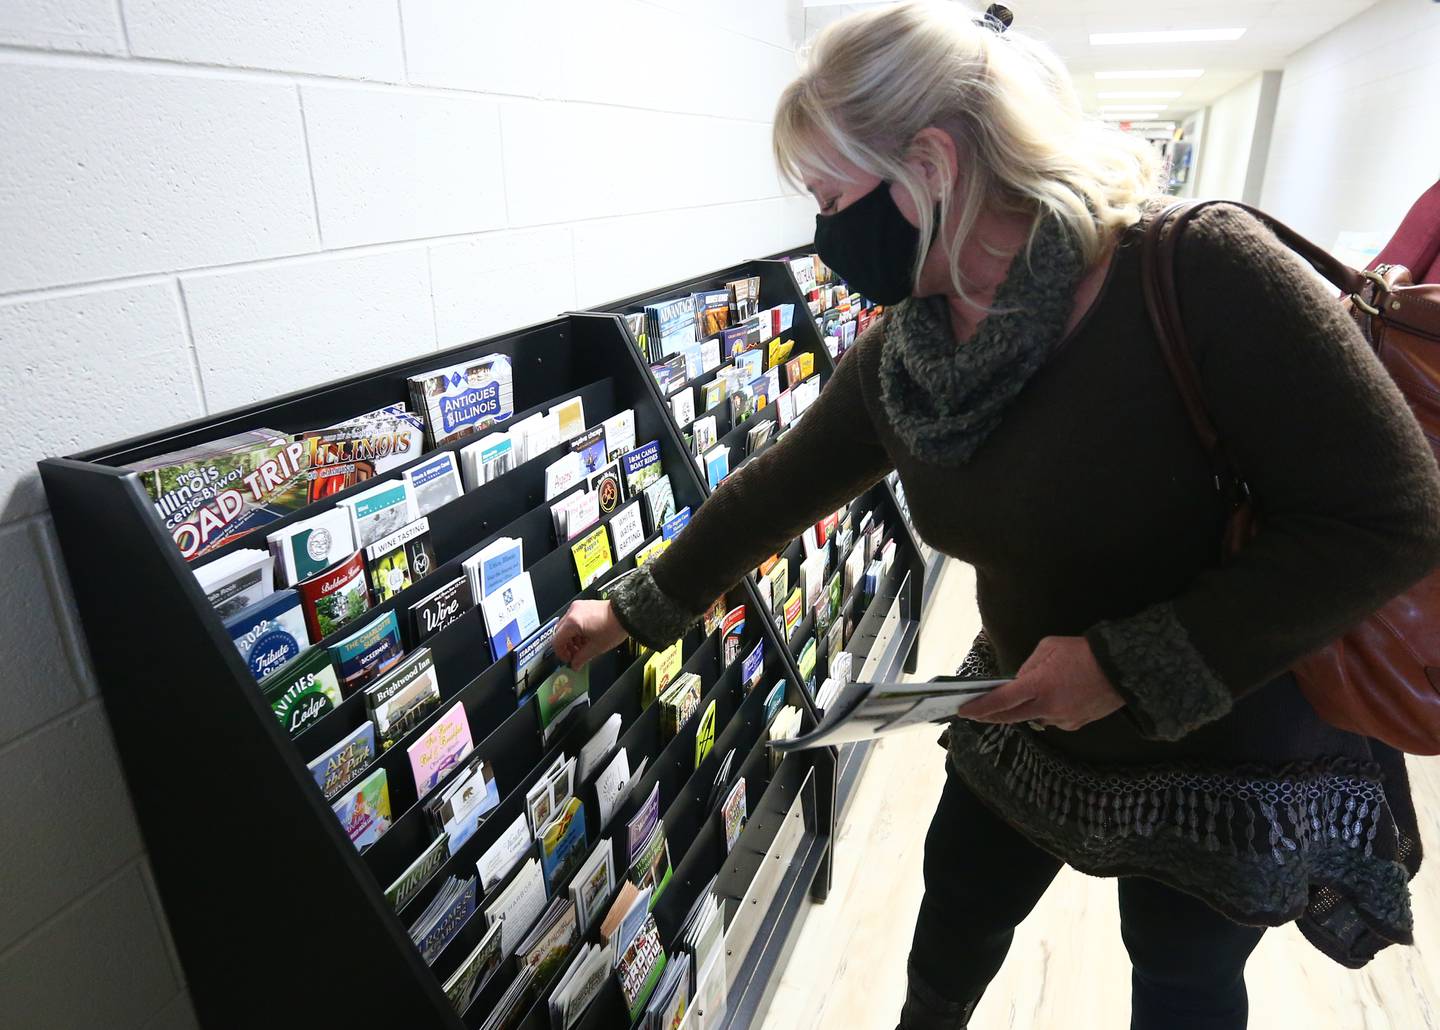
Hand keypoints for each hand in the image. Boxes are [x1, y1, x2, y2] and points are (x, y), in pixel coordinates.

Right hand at [553, 599, 629, 669]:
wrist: (627, 614)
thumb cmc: (614, 627)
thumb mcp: (596, 648)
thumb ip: (581, 658)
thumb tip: (575, 664)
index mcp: (573, 622)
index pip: (557, 640)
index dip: (561, 653)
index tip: (568, 659)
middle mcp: (573, 612)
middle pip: (560, 633)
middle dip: (567, 646)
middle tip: (575, 655)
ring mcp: (579, 607)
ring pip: (567, 626)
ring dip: (572, 639)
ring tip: (583, 648)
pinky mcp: (585, 606)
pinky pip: (574, 620)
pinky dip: (577, 631)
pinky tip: (586, 638)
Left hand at [956, 636, 1123, 731]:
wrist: (1121, 668)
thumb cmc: (1083, 652)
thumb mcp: (1048, 648)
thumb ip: (1028, 666)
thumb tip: (1017, 681)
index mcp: (1038, 686)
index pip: (1001, 701)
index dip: (980, 708)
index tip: (964, 711)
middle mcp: (1048, 707)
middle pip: (1010, 717)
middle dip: (990, 716)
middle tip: (976, 713)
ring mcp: (1062, 719)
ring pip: (1033, 718)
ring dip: (1025, 709)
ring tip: (1030, 693)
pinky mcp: (1075, 724)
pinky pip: (1053, 720)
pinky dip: (1047, 710)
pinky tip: (1056, 696)